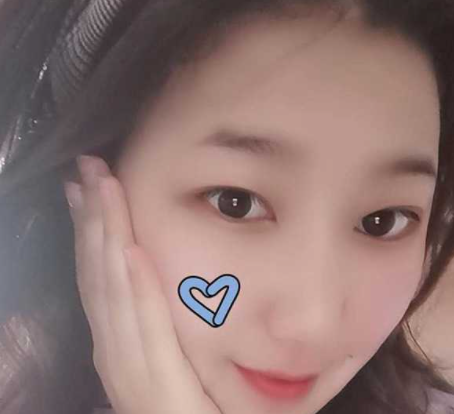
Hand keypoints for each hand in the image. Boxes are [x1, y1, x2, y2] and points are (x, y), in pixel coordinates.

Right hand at [64, 155, 222, 413]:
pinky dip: (135, 289)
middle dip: (92, 218)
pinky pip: (147, 329)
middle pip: (97, 273)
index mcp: (117, 338)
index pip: (97, 273)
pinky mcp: (158, 391)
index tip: (86, 185)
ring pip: (112, 292)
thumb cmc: (188, 403)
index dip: (89, 227)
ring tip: (102, 189)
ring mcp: (130, 371)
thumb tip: (141, 264)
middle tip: (87, 168)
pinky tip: (130, 252)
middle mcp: (114, 349)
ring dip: (106, 237)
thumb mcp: (163, 351)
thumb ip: (152, 317)